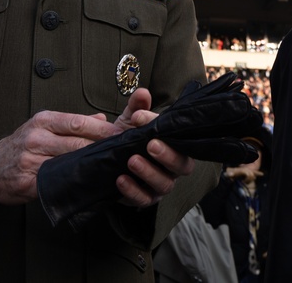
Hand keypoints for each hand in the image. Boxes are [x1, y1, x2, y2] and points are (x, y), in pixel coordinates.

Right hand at [0, 110, 121, 204]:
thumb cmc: (23, 145)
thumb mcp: (44, 125)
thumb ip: (73, 123)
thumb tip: (102, 119)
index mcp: (43, 120)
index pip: (78, 122)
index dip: (102, 130)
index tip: (121, 135)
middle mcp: (36, 137)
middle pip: (76, 143)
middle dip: (101, 148)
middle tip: (122, 153)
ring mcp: (30, 161)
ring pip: (68, 163)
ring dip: (90, 167)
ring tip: (110, 168)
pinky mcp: (26, 182)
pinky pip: (55, 183)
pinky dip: (73, 183)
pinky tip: (87, 184)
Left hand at [113, 88, 195, 207]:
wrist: (109, 161)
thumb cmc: (127, 138)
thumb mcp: (129, 121)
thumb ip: (136, 107)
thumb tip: (142, 92)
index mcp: (174, 146)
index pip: (179, 138)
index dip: (163, 128)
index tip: (139, 118)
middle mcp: (172, 168)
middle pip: (182, 165)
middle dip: (168, 154)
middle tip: (150, 144)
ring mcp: (158, 185)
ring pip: (164, 184)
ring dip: (149, 172)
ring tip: (131, 160)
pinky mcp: (143, 199)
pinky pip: (143, 199)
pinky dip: (132, 190)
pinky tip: (120, 179)